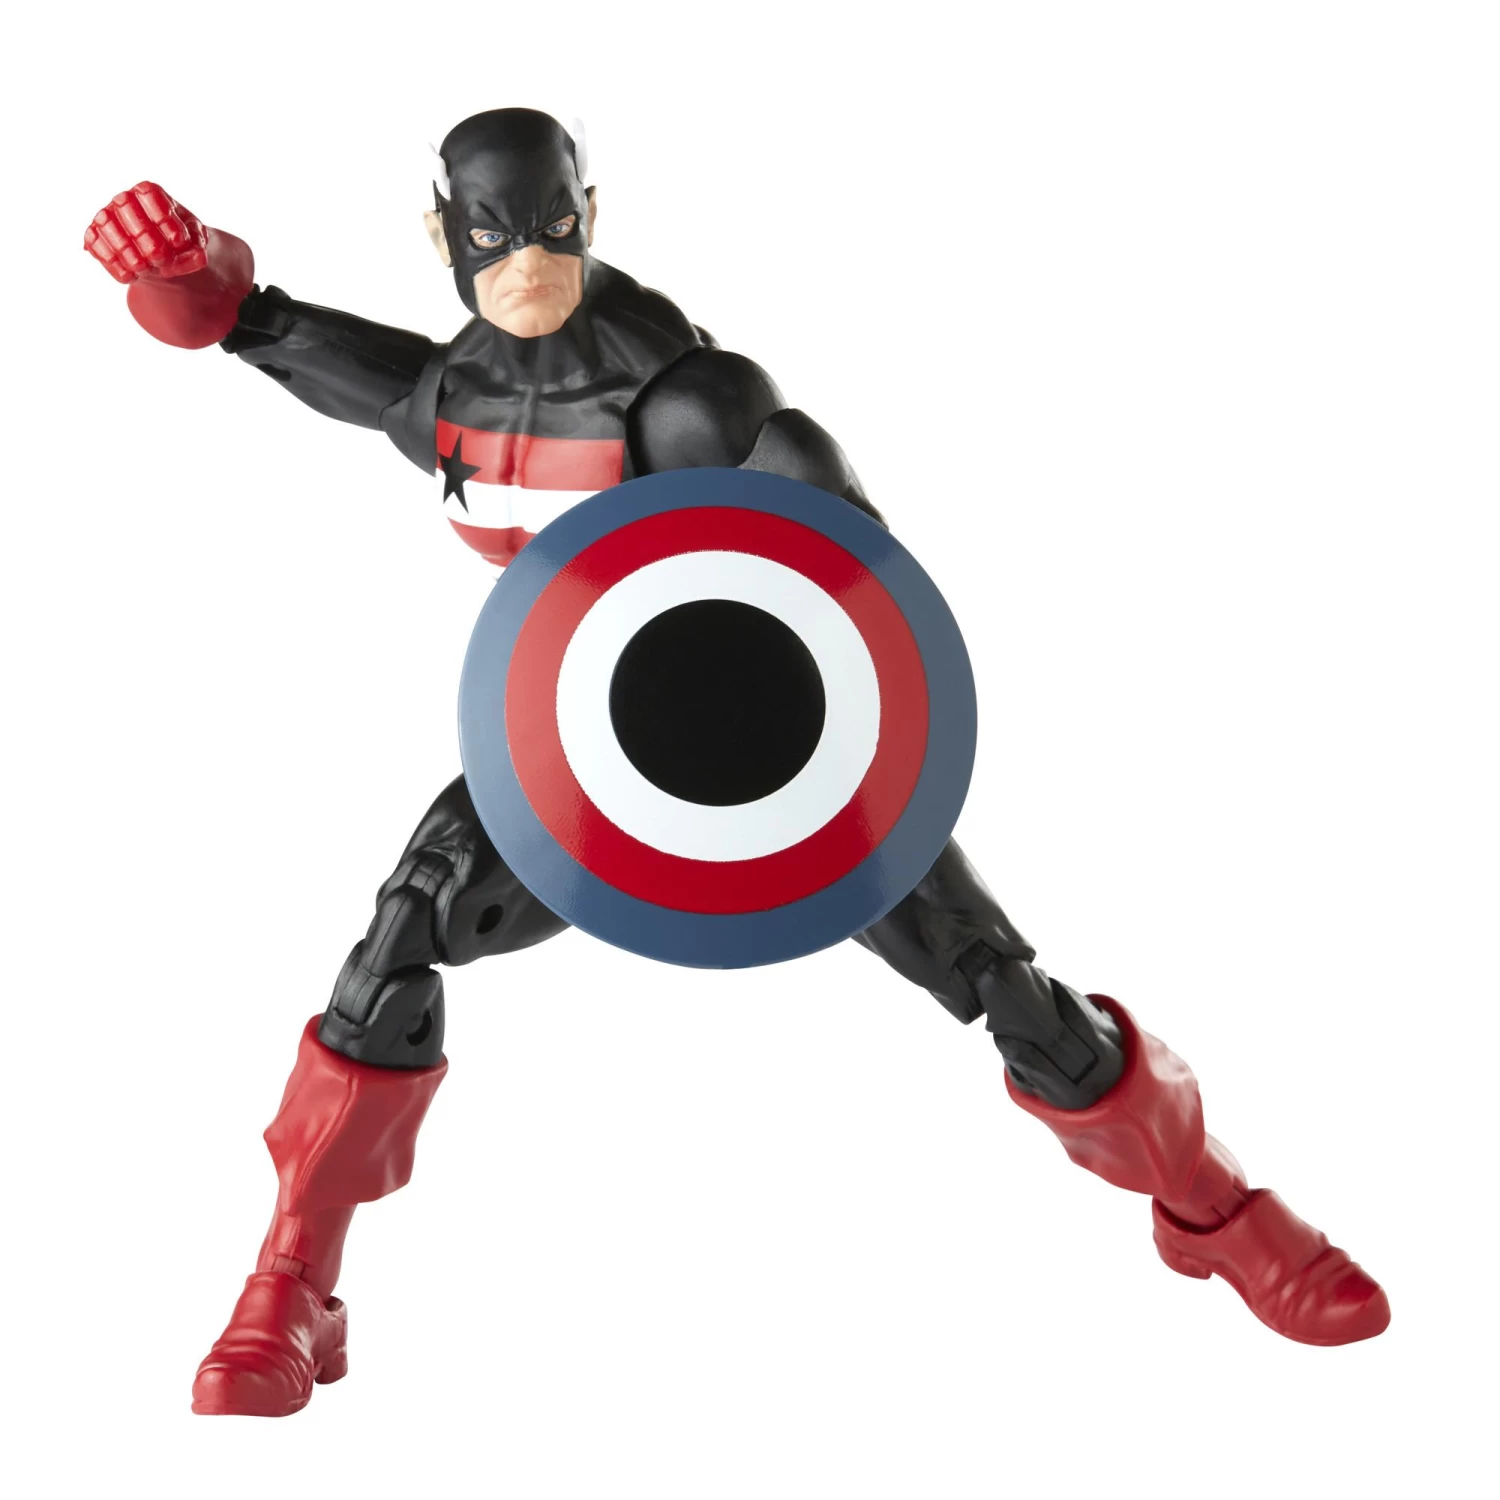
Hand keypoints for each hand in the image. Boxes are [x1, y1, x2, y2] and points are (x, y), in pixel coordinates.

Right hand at [84, 182, 208, 283]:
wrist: (163, 257)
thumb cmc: (179, 243)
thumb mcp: (196, 244)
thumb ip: (198, 250)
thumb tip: (196, 259)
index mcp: (150, 193)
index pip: (149, 193)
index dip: (162, 217)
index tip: (177, 241)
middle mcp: (125, 199)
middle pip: (125, 205)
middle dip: (143, 235)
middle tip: (159, 257)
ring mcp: (107, 215)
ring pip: (107, 224)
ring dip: (126, 250)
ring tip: (145, 269)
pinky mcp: (95, 235)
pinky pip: (94, 242)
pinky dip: (110, 261)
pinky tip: (130, 276)